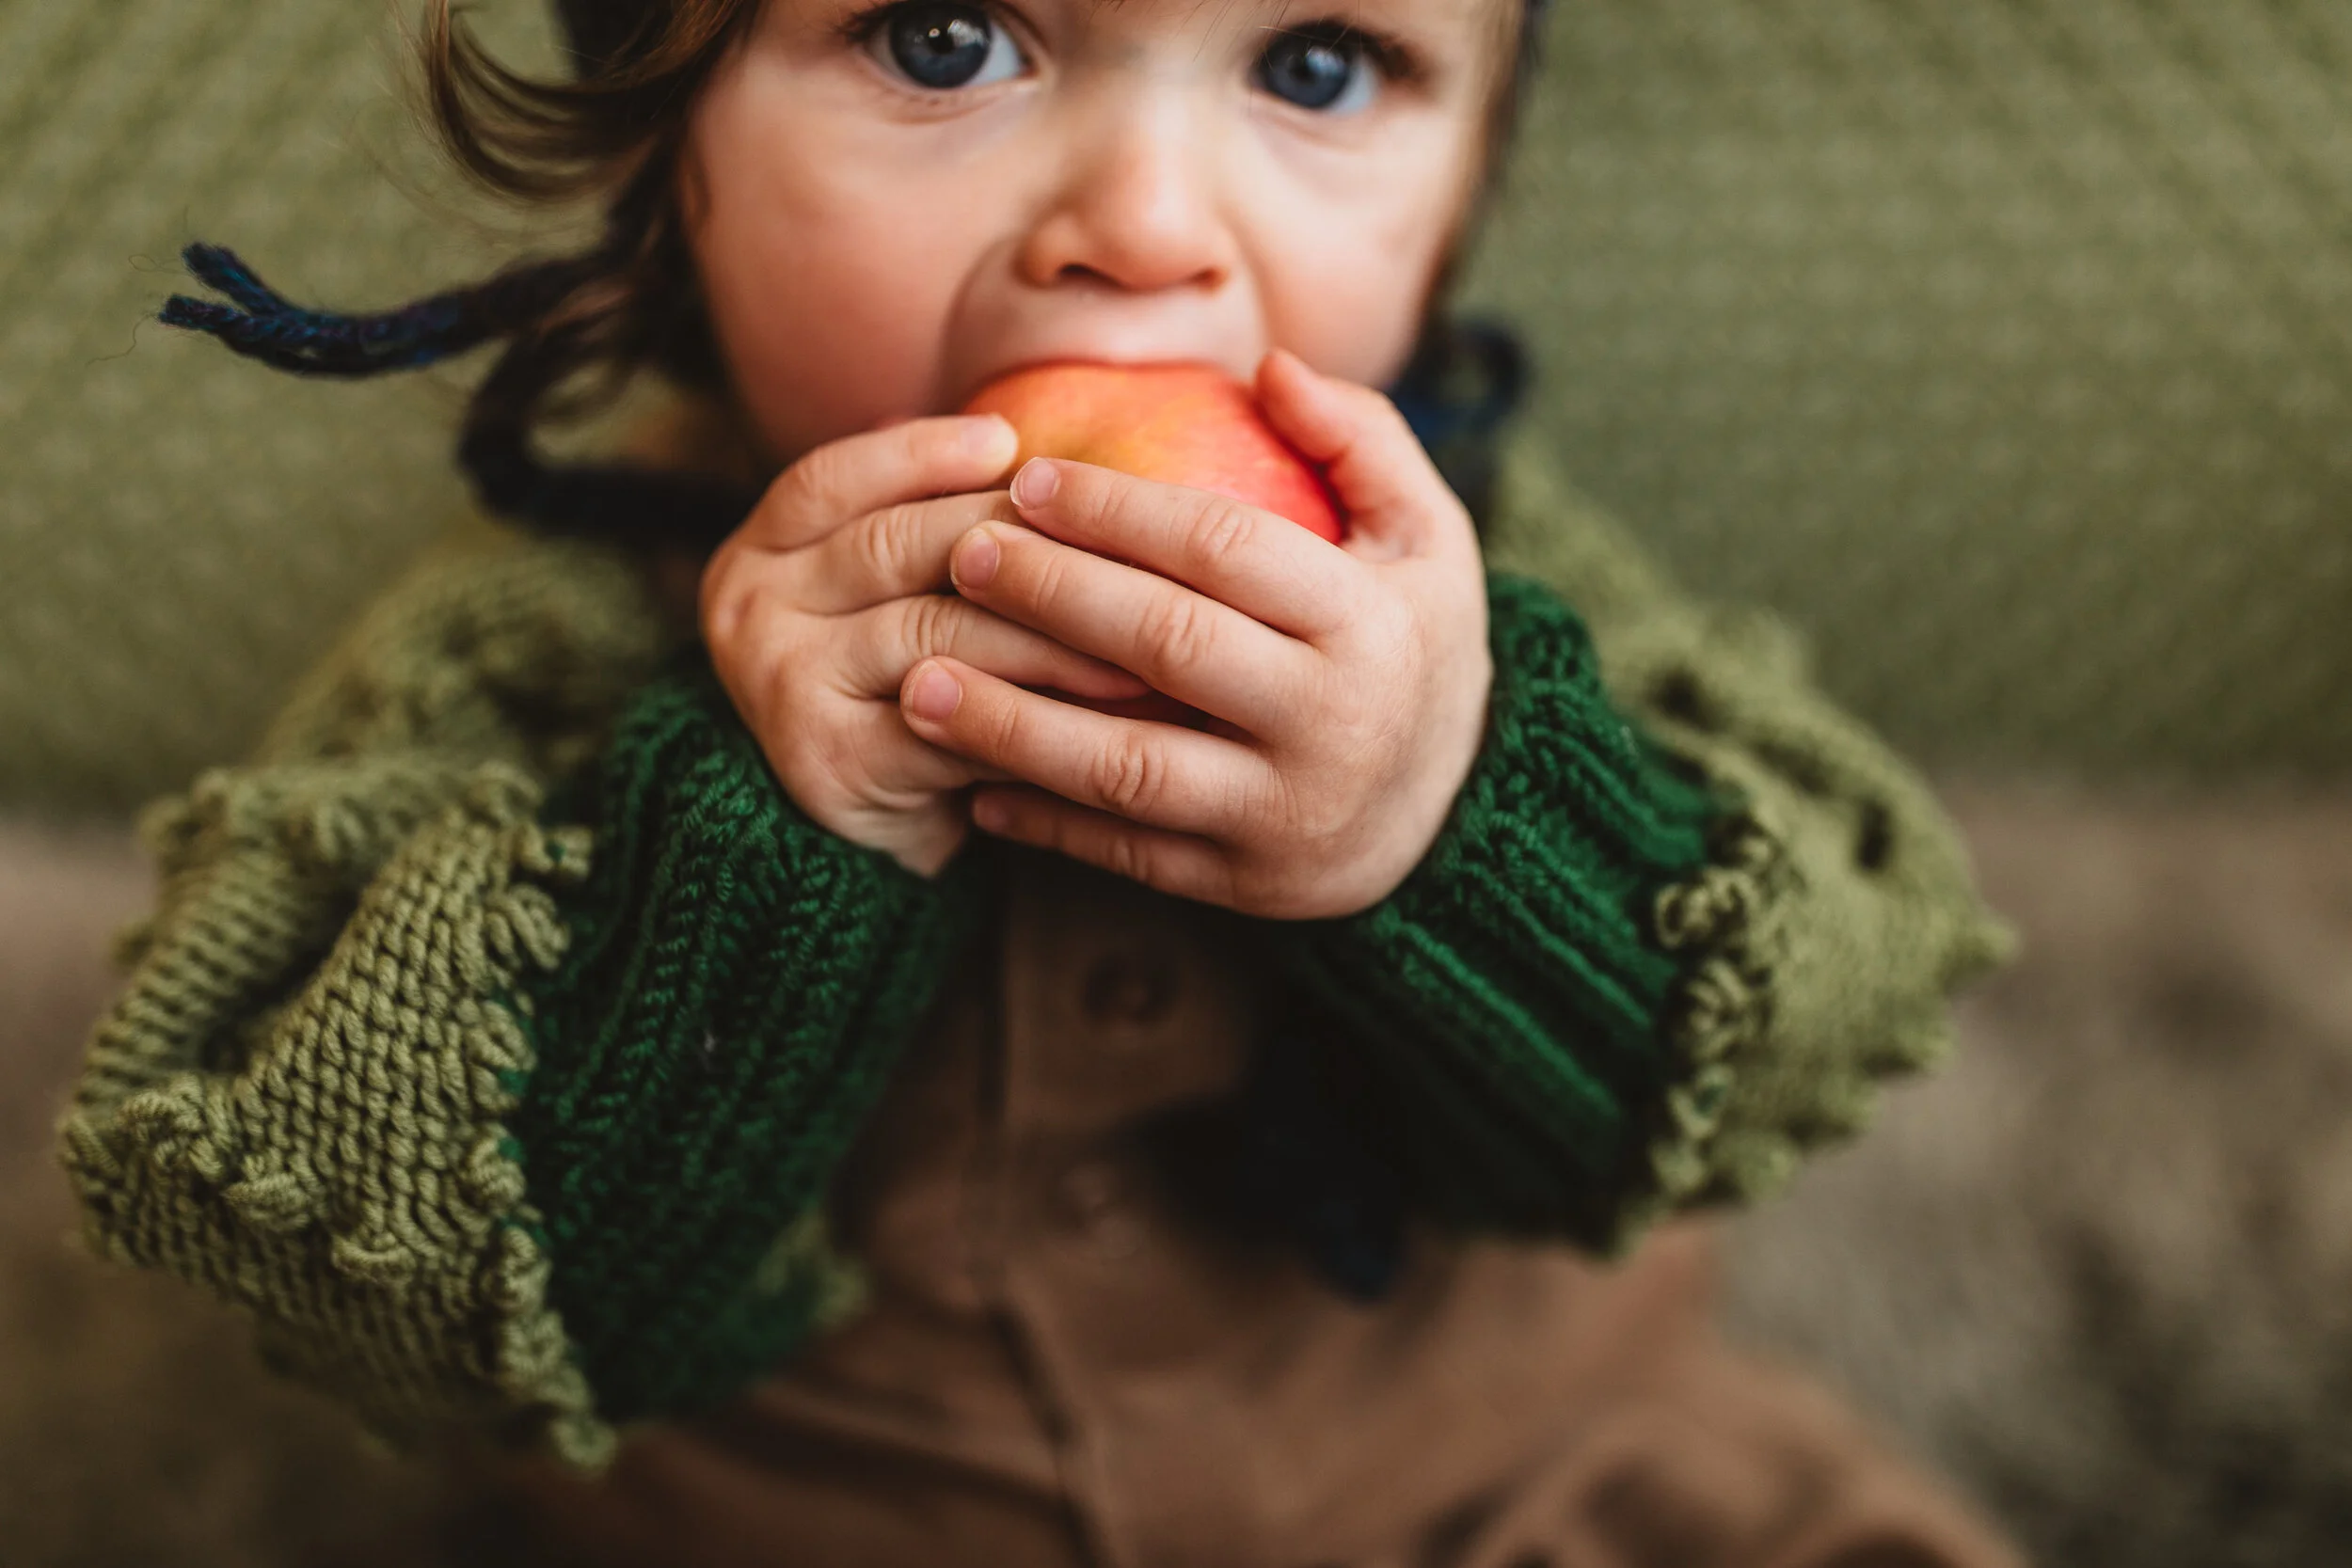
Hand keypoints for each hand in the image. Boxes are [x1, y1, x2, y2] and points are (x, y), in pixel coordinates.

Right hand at [701, 415, 1147, 876]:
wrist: (863, 837)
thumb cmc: (903, 691)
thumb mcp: (901, 597)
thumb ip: (944, 531)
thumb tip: (1065, 468)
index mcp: (760, 550)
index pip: (834, 478)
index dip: (921, 454)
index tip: (1011, 442)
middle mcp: (751, 610)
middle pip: (897, 545)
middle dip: (1020, 542)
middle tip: (1125, 544)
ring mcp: (781, 685)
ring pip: (937, 629)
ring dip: (1051, 632)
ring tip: (1141, 637)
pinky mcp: (830, 760)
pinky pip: (951, 719)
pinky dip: (1037, 712)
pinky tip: (1108, 711)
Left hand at [898, 349, 1493, 919]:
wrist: (1455, 816)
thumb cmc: (1415, 644)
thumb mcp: (1427, 535)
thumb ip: (1361, 438)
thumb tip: (1267, 364)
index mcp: (1367, 622)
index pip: (1225, 547)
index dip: (1118, 508)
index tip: (1027, 478)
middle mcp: (1329, 722)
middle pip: (1165, 646)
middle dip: (1048, 595)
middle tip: (958, 556)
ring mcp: (1283, 814)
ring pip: (1127, 766)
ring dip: (1012, 726)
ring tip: (920, 682)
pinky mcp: (1243, 884)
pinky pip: (1125, 852)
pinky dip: (1041, 820)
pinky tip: (968, 781)